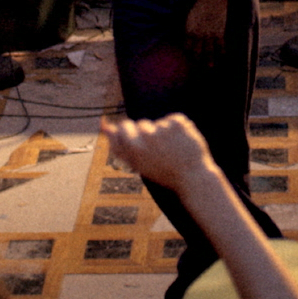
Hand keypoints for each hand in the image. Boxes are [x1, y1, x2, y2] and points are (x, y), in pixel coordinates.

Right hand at [101, 114, 219, 192]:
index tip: (139, 144)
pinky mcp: (177, 124)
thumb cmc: (163, 172)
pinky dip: (178, 130)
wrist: (193, 177)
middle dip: (146, 134)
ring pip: (157, 125)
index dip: (128, 137)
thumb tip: (104, 125)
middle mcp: (145, 139)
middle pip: (138, 126)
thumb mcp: (138, 162)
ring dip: (164, 134)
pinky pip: (173, 121)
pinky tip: (183, 144)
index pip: (119, 132)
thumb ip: (119, 145)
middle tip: (158, 149)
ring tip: (172, 151)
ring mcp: (162, 130)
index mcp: (133, 151)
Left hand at [186, 0, 228, 59]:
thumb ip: (189, 28)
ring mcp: (209, 35)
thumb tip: (189, 36)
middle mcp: (198, 36)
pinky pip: (221, 46)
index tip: (189, 57)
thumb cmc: (200, 5)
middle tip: (199, 65)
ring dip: (209, 60)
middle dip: (197, 60)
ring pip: (209, 52)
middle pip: (197, 52)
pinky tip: (222, 54)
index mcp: (189, 31)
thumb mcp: (190, 17)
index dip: (188, 53)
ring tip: (210, 66)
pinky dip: (221, 51)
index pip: (187, 47)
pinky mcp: (220, 33)